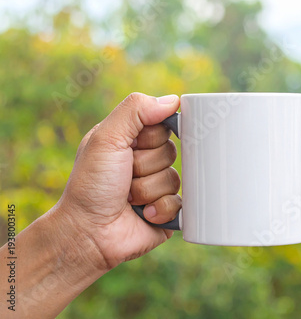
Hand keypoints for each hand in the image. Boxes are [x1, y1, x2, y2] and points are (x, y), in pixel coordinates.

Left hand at [55, 92, 181, 268]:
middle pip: (171, 151)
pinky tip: (143, 214)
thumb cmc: (91, 184)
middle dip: (146, 166)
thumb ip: (136, 110)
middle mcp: (146, 160)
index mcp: (132, 139)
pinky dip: (160, 209)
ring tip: (128, 198)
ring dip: (148, 190)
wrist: (87, 233)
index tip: (132, 146)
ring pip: (175, 178)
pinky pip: (180, 202)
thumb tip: (173, 100)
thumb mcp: (106, 138)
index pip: (163, 124)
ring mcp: (158, 185)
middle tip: (125, 176)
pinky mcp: (167, 210)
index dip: (150, 137)